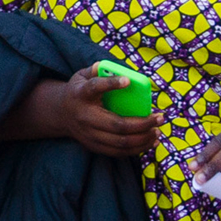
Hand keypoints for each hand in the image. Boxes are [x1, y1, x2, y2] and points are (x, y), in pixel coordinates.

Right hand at [29, 65, 158, 157]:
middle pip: (117, 125)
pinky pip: (119, 152)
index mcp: (81, 94)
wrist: (60, 113)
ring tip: (158, 131)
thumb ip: (96, 70)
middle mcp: (85, 117)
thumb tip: (114, 68)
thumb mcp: (81, 76)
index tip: (128, 81)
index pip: (94, 88)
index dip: (110, 84)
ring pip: (121, 142)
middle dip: (142, 123)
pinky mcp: (94, 146)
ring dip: (143, 138)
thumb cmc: (79, 91)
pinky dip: (137, 149)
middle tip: (160, 117)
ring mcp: (89, 135)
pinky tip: (151, 141)